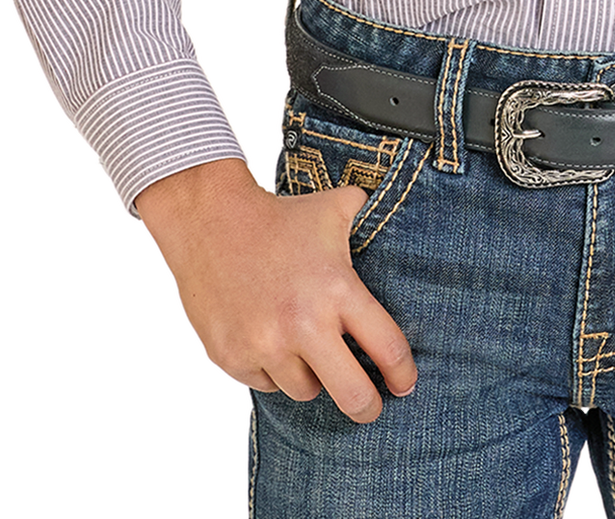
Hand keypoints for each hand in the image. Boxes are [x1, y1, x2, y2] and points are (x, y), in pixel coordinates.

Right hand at [135, 157, 416, 421]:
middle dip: (368, 408)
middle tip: (371, 407)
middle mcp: (303, 323)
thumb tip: (403, 214)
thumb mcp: (334, 207)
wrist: (210, 219)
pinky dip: (272, 370)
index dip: (403, 374)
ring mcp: (264, 345)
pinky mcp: (232, 358)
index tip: (405, 385)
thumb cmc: (281, 215)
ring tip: (304, 347)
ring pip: (305, 391)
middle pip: (353, 395)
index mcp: (337, 289)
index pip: (387, 348)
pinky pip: (266, 384)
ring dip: (311, 377)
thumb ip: (369, 216)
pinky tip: (267, 339)